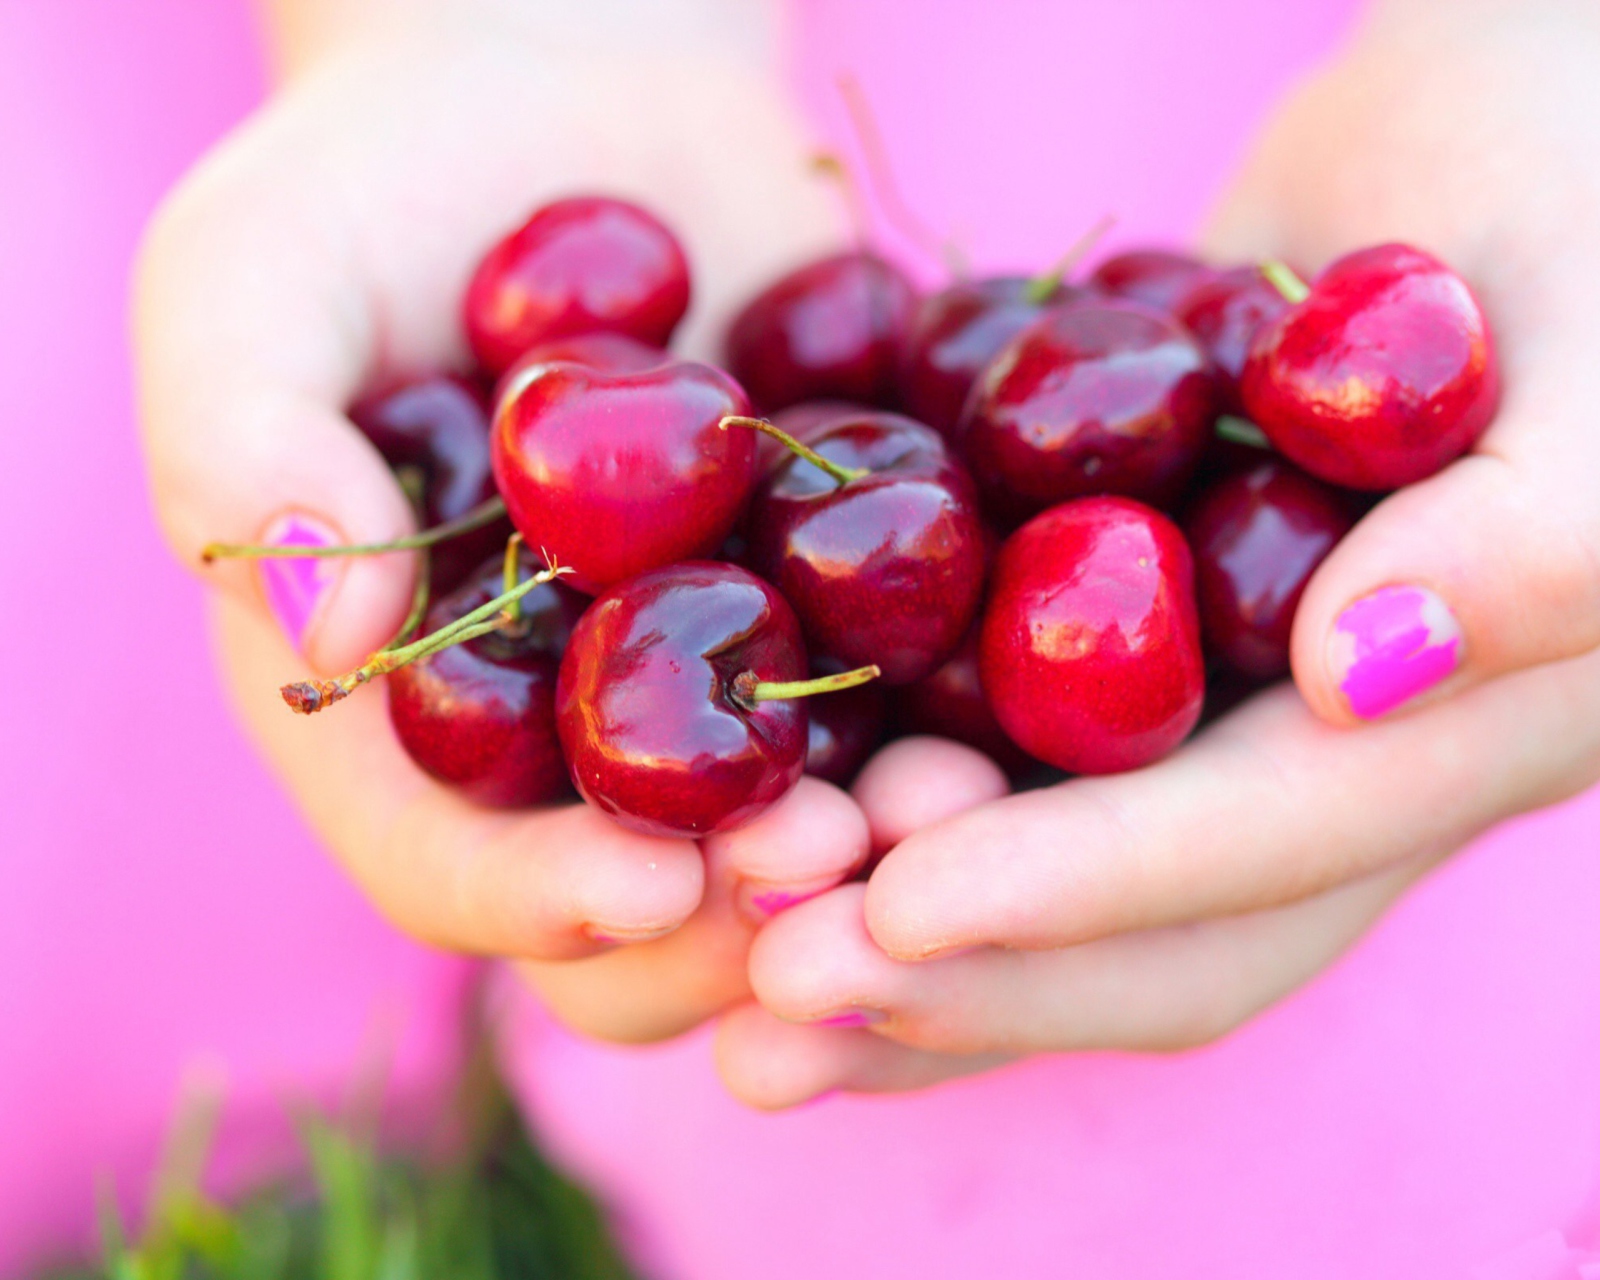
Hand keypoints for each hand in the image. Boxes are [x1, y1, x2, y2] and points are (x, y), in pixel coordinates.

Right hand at [135, 1, 861, 1041]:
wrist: (577, 97)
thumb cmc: (377, 185)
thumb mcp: (252, 279)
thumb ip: (244, 445)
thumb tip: (333, 635)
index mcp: (396, 705)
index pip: (442, 860)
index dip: (531, 898)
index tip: (643, 882)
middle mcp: (557, 729)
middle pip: (634, 906)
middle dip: (728, 919)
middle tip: (830, 865)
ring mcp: (705, 680)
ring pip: (787, 840)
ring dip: (876, 863)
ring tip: (954, 813)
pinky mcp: (831, 608)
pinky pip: (904, 705)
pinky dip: (961, 736)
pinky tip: (1020, 724)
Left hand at [715, 2, 1599, 1106]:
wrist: (1480, 115)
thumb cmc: (1573, 174)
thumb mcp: (1599, 340)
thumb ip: (1540, 531)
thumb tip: (1364, 676)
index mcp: (1477, 725)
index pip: (1264, 850)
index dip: (1082, 892)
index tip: (892, 910)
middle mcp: (1343, 759)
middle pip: (1148, 931)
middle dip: (958, 978)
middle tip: (761, 1003)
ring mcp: (1227, 707)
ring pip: (1055, 873)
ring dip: (891, 934)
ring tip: (722, 975)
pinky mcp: (1134, 637)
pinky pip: (999, 752)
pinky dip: (881, 801)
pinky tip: (750, 834)